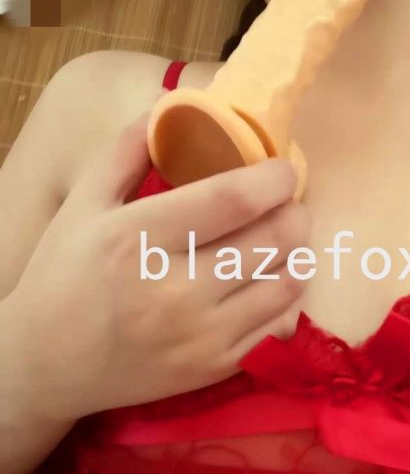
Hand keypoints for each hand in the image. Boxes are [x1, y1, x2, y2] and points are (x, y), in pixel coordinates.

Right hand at [6, 112, 309, 421]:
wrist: (48, 366)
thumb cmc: (63, 278)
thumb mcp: (82, 206)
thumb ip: (127, 152)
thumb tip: (171, 106)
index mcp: (138, 239)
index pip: (233, 199)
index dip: (273, 178)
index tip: (281, 170)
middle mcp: (175, 290)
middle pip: (275, 238)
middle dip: (293, 211)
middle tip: (285, 204)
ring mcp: (201, 335)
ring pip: (288, 282)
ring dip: (296, 253)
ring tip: (282, 240)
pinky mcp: (216, 367)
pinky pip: (279, 324)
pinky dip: (286, 295)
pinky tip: (270, 280)